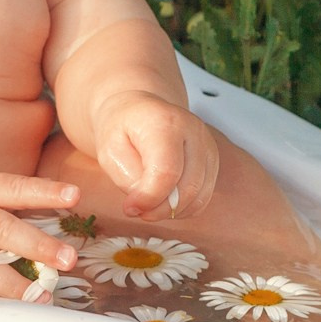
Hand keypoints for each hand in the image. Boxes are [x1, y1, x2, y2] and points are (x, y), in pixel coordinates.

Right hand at [0, 157, 82, 298]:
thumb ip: (2, 196)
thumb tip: (46, 217)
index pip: (14, 188)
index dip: (45, 191)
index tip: (74, 195)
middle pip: (3, 232)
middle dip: (38, 247)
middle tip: (67, 259)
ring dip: (16, 287)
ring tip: (42, 298)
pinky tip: (11, 310)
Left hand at [91, 91, 219, 220]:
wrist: (138, 110)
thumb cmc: (122, 127)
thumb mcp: (109, 151)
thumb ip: (127, 178)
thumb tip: (146, 203)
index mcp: (164, 122)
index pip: (166, 171)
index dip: (149, 198)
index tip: (130, 207)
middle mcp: (193, 131)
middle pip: (188, 187)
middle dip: (160, 209)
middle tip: (138, 211)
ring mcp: (206, 145)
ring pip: (199, 195)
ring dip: (172, 210)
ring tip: (149, 204)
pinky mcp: (211, 159)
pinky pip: (204, 196)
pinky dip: (184, 207)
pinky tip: (165, 201)